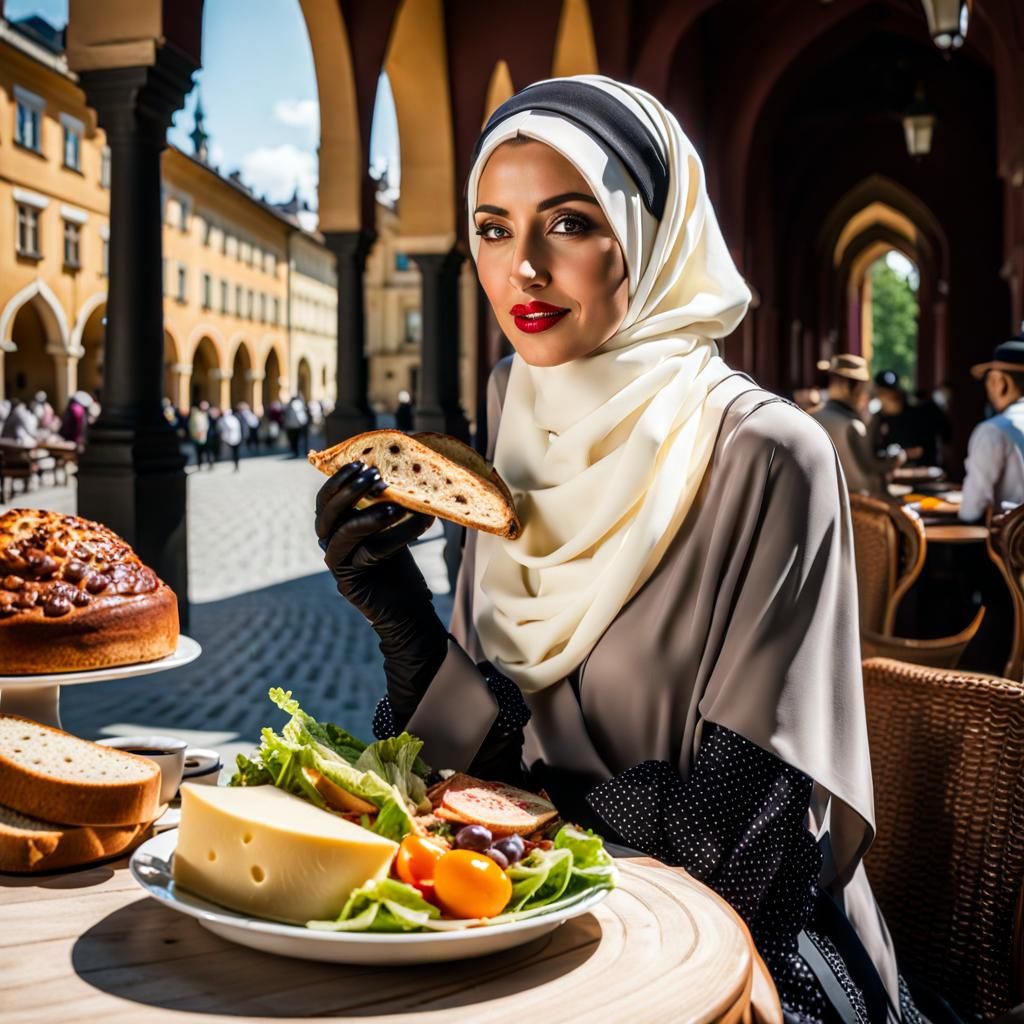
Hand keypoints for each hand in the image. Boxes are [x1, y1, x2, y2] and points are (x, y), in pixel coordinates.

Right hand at [315, 462, 449, 724]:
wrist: (407, 609)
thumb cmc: (400, 565)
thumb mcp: (392, 530)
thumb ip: (386, 503)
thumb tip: (407, 467)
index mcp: (335, 529)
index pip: (325, 500)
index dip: (338, 480)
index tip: (362, 463)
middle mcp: (330, 545)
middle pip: (326, 514)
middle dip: (349, 492)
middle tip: (376, 478)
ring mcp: (338, 566)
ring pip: (342, 535)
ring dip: (368, 515)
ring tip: (395, 505)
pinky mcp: (351, 583)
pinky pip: (370, 553)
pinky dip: (395, 535)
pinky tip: (419, 523)